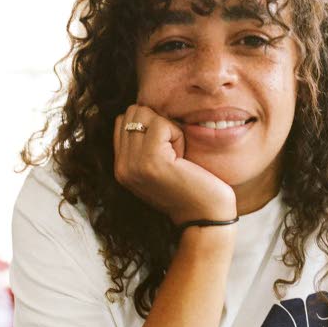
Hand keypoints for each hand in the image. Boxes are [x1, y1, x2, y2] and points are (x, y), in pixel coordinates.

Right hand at [114, 104, 236, 224]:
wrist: (206, 216)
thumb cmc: (192, 187)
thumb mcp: (160, 165)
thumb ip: (144, 144)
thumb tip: (143, 109)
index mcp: (121, 167)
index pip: (122, 121)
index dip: (149, 124)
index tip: (166, 150)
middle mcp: (121, 167)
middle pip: (133, 112)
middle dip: (158, 123)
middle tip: (174, 152)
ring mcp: (133, 165)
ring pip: (145, 114)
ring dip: (168, 128)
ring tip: (177, 155)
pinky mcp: (150, 162)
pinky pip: (162, 124)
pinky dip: (178, 135)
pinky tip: (183, 159)